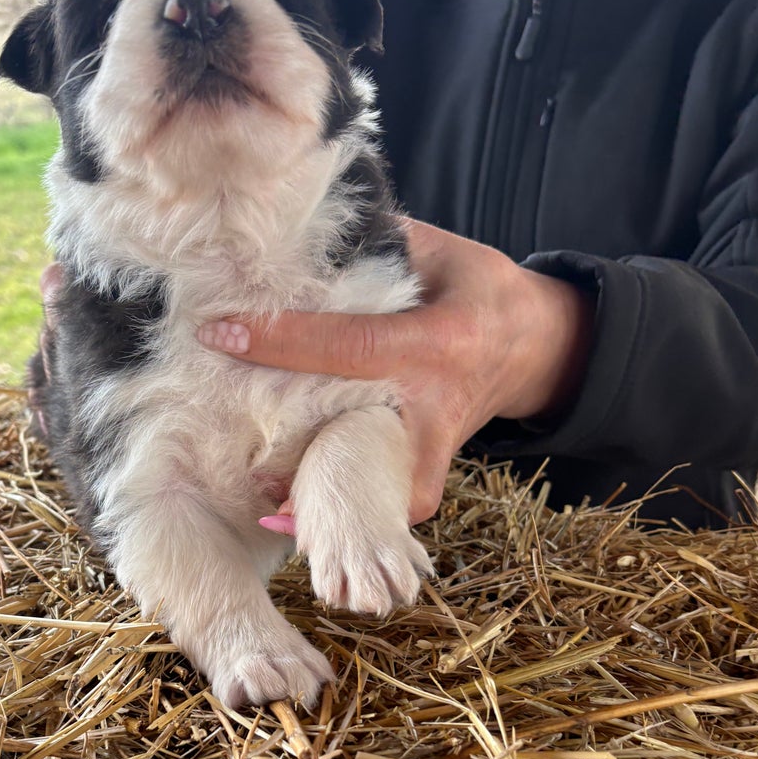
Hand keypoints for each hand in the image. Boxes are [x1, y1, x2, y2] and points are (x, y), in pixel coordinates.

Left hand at [197, 219, 594, 522]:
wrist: (535, 344)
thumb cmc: (478, 290)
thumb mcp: (441, 252)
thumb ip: (379, 245)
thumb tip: (303, 235)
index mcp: (436, 340)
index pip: (347, 343)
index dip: (282, 339)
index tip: (222, 333)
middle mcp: (435, 400)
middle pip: (357, 430)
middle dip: (298, 446)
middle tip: (238, 450)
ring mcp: (436, 441)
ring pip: (383, 488)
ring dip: (327, 501)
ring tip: (266, 503)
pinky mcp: (434, 465)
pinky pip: (397, 505)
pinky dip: (353, 516)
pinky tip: (297, 523)